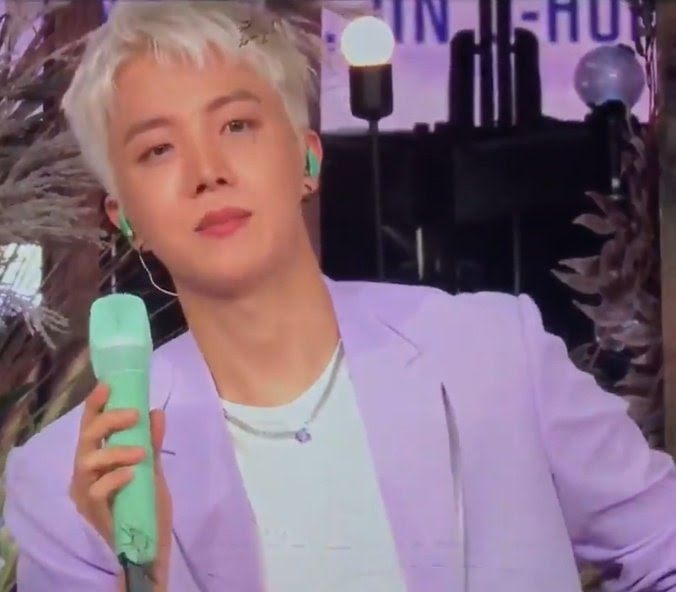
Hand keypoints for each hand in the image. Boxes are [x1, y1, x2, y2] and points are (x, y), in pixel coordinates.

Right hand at [69, 383, 171, 585]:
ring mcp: (85, 492)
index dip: (96, 404)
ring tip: (141, 452)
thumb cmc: (147, 503)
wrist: (150, 542)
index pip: (91, 426)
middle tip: (134, 415)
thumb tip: (157, 412)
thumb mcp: (153, 468)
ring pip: (87, 461)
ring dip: (116, 451)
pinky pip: (97, 489)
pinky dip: (115, 477)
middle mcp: (85, 472)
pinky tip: (132, 474)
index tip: (108, 384)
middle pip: (86, 438)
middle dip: (109, 421)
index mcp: (97, 458)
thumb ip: (153, 443)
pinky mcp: (92, 511)